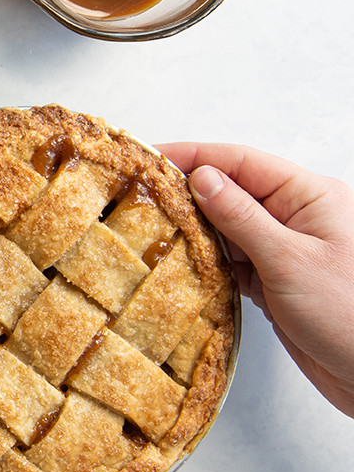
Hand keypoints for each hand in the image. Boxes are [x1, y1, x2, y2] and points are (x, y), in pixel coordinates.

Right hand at [159, 142, 353, 417]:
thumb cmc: (351, 316)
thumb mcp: (290, 261)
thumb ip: (241, 217)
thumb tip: (201, 178)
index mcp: (308, 196)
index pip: (239, 162)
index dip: (192, 155)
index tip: (150, 156)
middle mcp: (295, 217)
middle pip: (229, 191)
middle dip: (185, 192)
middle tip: (139, 194)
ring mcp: (284, 249)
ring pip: (226, 227)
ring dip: (192, 230)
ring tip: (150, 228)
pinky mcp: (275, 281)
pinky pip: (231, 260)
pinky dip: (205, 261)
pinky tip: (180, 262)